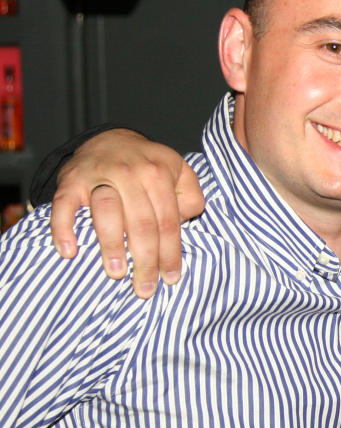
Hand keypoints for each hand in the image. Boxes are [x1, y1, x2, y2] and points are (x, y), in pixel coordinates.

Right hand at [51, 129, 204, 298]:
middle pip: (141, 223)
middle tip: (145, 288)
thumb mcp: (180, 171)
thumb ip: (191, 196)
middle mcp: (130, 174)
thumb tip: (185, 221)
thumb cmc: (149, 164)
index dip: (170, 253)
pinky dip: (63, 228)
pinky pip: (64, 206)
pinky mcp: (71, 181)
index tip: (171, 278)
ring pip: (106, 213)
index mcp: (159, 174)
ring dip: (111, 246)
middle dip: (146, 260)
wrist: (110, 139)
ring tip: (117, 273)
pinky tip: (69, 251)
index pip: (167, 221)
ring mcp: (98, 176)